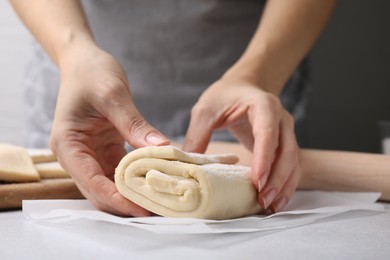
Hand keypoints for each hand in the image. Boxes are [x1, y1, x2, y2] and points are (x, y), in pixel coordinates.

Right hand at [50, 46, 168, 215]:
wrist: (84, 61)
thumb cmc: (91, 73)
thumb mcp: (113, 95)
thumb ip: (134, 124)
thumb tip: (161, 148)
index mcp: (68, 144)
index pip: (90, 181)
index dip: (116, 198)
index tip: (142, 208)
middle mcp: (76, 154)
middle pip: (98, 190)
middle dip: (125, 202)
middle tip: (156, 208)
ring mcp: (90, 154)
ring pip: (110, 184)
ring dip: (132, 193)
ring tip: (159, 199)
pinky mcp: (104, 150)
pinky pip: (120, 171)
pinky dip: (136, 178)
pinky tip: (155, 181)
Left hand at [183, 75, 301, 211]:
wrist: (242, 86)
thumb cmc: (224, 95)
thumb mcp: (205, 110)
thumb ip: (197, 135)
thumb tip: (188, 165)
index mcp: (263, 105)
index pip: (268, 133)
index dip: (264, 158)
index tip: (257, 181)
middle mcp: (281, 119)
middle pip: (288, 151)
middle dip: (277, 178)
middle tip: (263, 200)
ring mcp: (286, 131)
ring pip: (294, 162)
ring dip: (285, 185)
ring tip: (271, 206)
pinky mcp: (284, 143)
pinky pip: (291, 165)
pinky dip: (285, 183)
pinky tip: (275, 199)